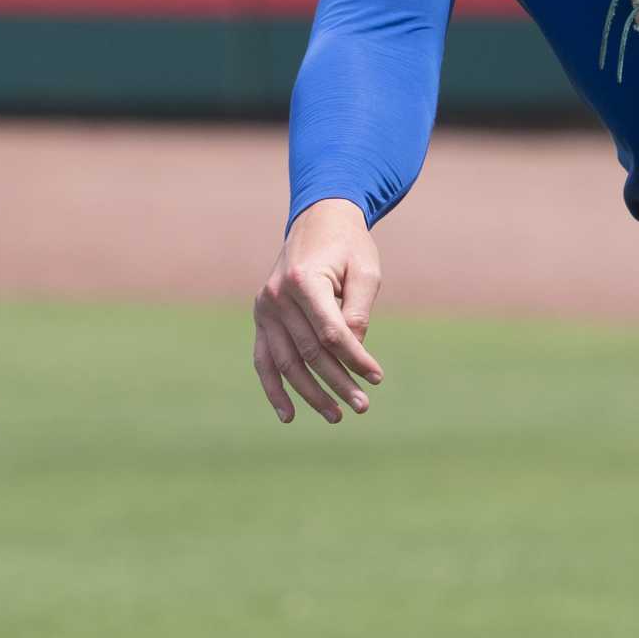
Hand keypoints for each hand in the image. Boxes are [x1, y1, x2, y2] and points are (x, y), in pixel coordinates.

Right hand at [253, 198, 385, 425]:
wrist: (318, 221)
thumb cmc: (349, 247)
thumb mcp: (365, 272)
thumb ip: (358, 311)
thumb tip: (353, 352)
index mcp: (303, 280)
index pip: (330, 332)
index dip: (355, 358)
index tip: (377, 377)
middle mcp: (277, 296)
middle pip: (309, 352)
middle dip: (337, 382)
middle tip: (362, 406)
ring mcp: (264, 309)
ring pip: (286, 363)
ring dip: (310, 394)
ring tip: (336, 416)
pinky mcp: (261, 318)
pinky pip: (263, 361)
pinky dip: (275, 389)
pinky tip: (289, 415)